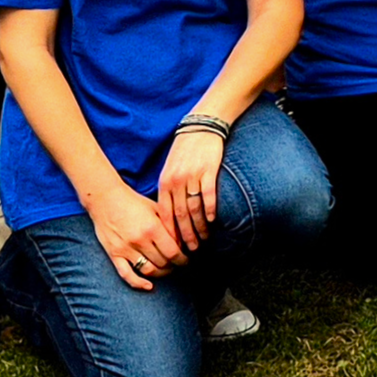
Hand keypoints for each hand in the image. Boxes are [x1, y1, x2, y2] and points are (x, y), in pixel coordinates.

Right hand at [86, 181, 184, 291]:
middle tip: (180, 264)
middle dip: (175, 265)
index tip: (188, 258)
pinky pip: (126, 274)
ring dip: (161, 274)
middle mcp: (139, 241)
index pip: (173, 252)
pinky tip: (149, 286)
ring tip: (168, 270)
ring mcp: (125, 249)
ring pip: (148, 270)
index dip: (183, 258)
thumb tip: (185, 240)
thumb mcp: (156, 208)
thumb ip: (170, 224)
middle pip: (163, 262)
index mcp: (152, 227)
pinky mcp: (113, 254)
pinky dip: (138, 283)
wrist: (105, 199)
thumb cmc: (134, 202)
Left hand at [154, 126, 224, 252]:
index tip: (175, 246)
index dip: (170, 233)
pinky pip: (208, 195)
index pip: (165, 215)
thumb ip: (168, 190)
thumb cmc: (184, 150)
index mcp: (164, 183)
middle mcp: (176, 182)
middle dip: (185, 236)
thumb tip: (169, 213)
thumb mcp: (169, 169)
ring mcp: (192, 177)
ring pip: (194, 208)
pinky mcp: (208, 171)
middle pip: (179, 215)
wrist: (200, 127)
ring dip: (199, 227)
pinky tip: (212, 220)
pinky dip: (210, 209)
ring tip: (204, 239)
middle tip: (190, 250)